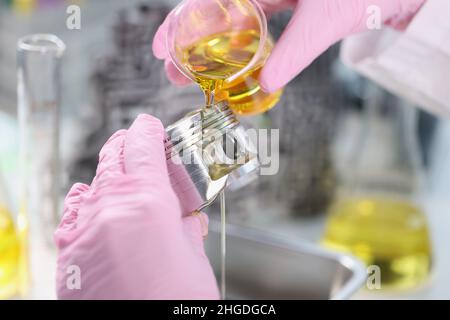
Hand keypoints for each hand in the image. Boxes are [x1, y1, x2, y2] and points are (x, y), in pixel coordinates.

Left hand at [54, 115, 218, 298]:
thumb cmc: (177, 302)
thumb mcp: (193, 258)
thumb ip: (186, 227)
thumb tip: (187, 215)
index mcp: (145, 201)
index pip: (141, 147)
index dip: (147, 130)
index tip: (149, 124)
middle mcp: (107, 206)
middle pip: (111, 158)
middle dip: (125, 145)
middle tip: (135, 141)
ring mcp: (83, 229)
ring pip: (91, 184)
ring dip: (106, 173)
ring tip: (117, 174)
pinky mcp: (68, 253)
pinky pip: (71, 213)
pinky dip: (82, 201)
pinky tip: (89, 202)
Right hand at [152, 0, 424, 90]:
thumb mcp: (323, 20)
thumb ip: (294, 51)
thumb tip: (264, 87)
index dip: (180, 23)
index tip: (160, 48)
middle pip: (212, 12)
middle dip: (188, 44)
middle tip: (173, 74)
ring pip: (229, 21)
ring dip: (210, 49)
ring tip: (192, 77)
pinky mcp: (283, 7)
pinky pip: (251, 27)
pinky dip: (237, 47)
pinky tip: (228, 66)